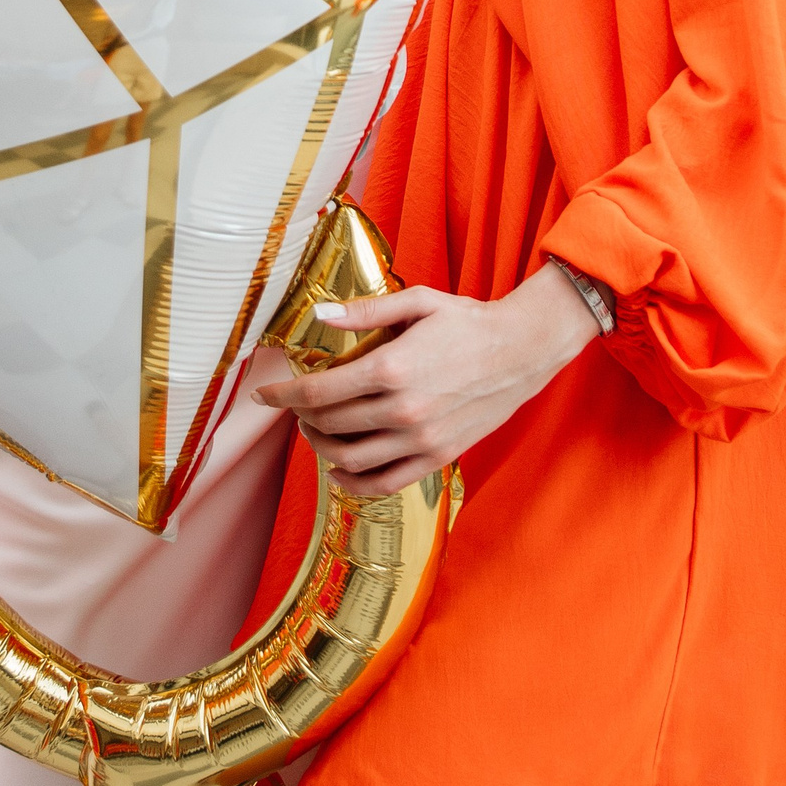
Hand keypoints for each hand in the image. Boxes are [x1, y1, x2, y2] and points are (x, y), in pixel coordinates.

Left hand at [252, 265, 598, 497]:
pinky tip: (339, 469)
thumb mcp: (417, 302)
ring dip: (321, 447)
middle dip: (301, 416)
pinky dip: (352, 482)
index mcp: (393, 367)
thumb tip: (320, 317)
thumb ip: (365, 312)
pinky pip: (383, 482)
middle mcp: (403, 409)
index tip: (264, 395)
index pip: (319, 391)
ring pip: (350, 457)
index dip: (283, 395)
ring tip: (315, 431)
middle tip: (295, 405)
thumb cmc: (468, 321)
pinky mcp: (436, 457)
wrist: (522, 351)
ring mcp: (421, 439)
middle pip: (330, 423)